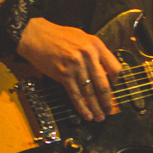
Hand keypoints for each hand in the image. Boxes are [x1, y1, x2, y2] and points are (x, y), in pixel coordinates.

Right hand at [0, 0, 120, 121]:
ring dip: (95, 107)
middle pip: (103, 84)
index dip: (116, 82)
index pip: (114, 68)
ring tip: (99, 116)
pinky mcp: (63, 75)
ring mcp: (76, 66)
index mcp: (96, 45)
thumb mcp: (83, 37)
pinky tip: (86, 114)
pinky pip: (75, 95)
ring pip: (90, 92)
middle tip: (109, 110)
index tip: (113, 88)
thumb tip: (103, 70)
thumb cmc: (59, 35)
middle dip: (107, 101)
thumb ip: (94, 53)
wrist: (37, 35)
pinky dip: (82, 107)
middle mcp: (88, 56)